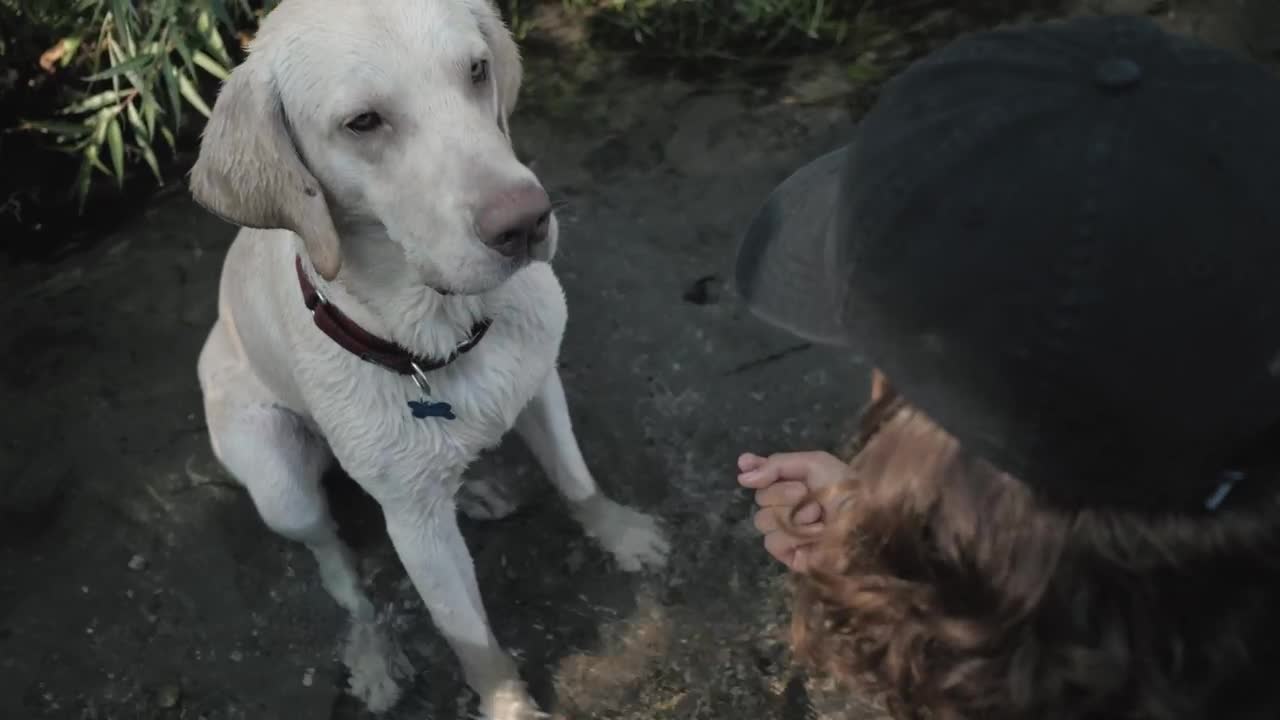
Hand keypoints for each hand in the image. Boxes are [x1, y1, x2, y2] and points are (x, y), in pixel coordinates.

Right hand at [737, 450, 847, 570]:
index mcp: (795, 482)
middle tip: (805, 494)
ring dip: (791, 515)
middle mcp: (788, 507)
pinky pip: (773, 541)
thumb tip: (742, 477)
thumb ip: (776, 465)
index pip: (762, 476)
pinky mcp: (791, 556)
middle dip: (781, 493)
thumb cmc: (845, 489)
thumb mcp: (814, 464)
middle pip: (760, 498)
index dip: (752, 470)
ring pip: (762, 520)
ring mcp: (788, 532)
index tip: (744, 466)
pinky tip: (815, 535)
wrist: (865, 521)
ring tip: (818, 517)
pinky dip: (794, 535)